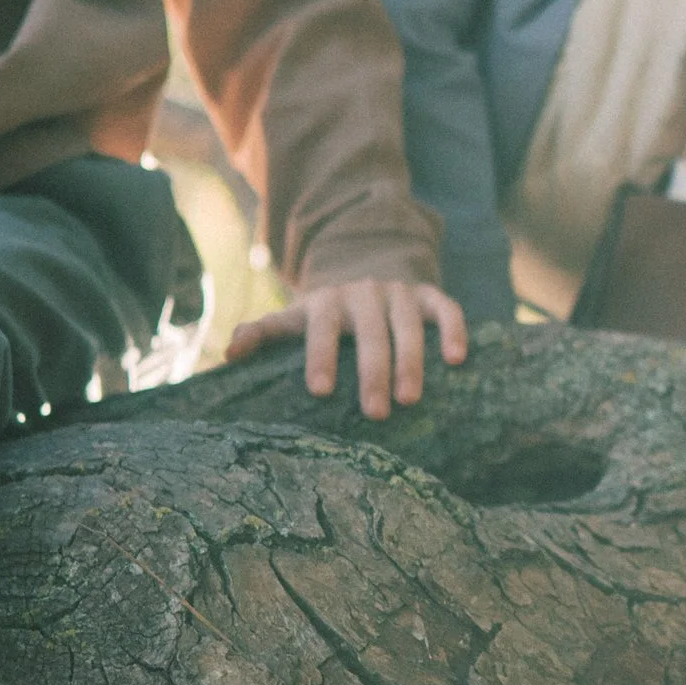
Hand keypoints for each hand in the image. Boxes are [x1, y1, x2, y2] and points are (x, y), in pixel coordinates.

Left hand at [225, 276, 467, 420]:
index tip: (319, 391)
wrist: (368, 272)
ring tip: (412, 400)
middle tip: (375, 413)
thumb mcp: (294, 318)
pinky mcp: (429, 294)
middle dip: (373, 371)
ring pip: (408, 324)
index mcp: (327, 302)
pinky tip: (458, 360)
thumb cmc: (326, 314)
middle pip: (370, 332)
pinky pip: (446, 307)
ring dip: (412, 360)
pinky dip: (453, 330)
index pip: (322, 328)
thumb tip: (227, 354)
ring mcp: (399, 293)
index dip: (320, 356)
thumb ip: (263, 333)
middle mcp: (364, 294)